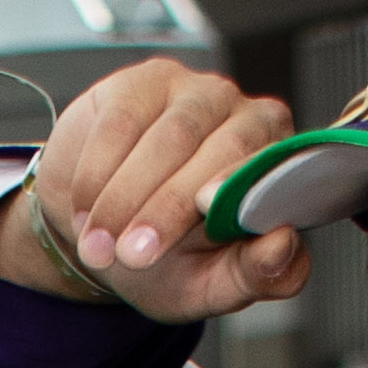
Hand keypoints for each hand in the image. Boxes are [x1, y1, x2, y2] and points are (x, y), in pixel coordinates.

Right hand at [0, 58, 310, 325]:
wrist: (101, 230)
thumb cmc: (166, 258)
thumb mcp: (211, 285)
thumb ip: (256, 276)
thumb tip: (283, 245)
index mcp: (278, 166)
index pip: (270, 170)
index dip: (235, 188)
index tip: (205, 212)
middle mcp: (248, 117)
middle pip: (218, 149)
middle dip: (167, 208)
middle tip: (132, 256)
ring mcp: (197, 93)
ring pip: (169, 137)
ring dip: (125, 197)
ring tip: (99, 247)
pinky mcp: (144, 83)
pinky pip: (122, 123)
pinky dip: (97, 174)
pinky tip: (84, 211)